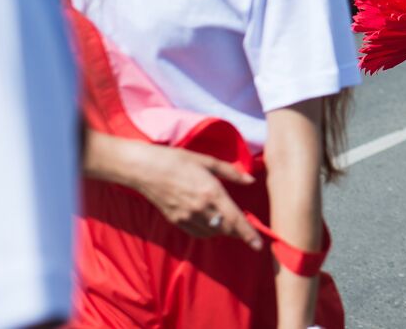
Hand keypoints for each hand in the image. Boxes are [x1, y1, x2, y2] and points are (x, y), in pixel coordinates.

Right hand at [128, 142, 261, 249]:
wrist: (146, 169)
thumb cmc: (178, 160)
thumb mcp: (208, 161)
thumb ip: (232, 173)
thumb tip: (250, 181)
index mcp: (212, 193)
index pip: (235, 220)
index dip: (249, 234)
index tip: (259, 246)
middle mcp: (201, 209)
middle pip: (226, 229)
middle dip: (239, 231)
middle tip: (247, 228)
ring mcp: (187, 217)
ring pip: (213, 232)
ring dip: (224, 230)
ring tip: (230, 222)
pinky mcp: (176, 221)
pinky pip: (198, 233)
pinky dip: (208, 231)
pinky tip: (211, 222)